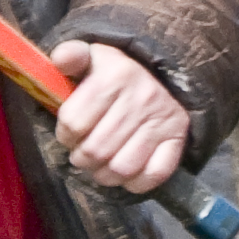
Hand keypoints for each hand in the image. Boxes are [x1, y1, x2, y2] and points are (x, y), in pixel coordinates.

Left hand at [49, 40, 187, 194]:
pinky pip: (154, 174)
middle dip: (81, 158)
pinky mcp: (178, 138)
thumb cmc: (115, 71)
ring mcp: (162, 120)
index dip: (64, 135)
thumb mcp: (91, 56)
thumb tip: (60, 59)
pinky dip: (135, 182)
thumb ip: (70, 56)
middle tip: (81, 154)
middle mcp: (142, 98)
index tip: (69, 133)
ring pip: (123, 168)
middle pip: (96, 150)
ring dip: (104, 175)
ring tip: (99, 166)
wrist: (160, 74)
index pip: (74, 123)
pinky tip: (124, 173)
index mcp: (115, 75)